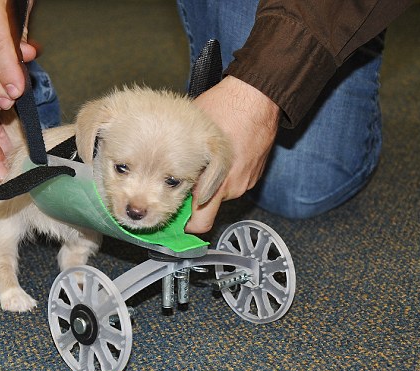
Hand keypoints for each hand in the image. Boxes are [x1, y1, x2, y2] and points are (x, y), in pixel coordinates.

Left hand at [186, 76, 279, 232]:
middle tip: (180, 185)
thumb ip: (179, 158)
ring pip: (219, 193)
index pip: (201, 223)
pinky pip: (232, 181)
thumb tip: (162, 169)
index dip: (185, 226)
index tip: (174, 221)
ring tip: (200, 160)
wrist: (257, 95)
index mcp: (216, 182)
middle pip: (207, 207)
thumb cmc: (225, 108)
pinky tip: (216, 156)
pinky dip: (222, 174)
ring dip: (208, 183)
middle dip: (193, 200)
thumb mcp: (190, 135)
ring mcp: (245, 181)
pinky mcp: (253, 174)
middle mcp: (233, 187)